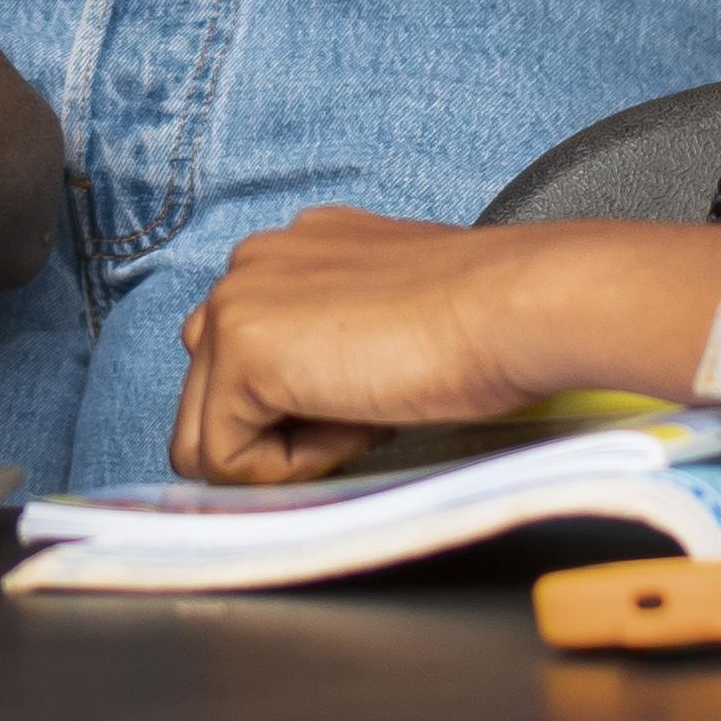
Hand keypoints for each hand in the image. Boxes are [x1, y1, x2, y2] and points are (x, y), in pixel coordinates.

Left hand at [172, 209, 720, 484]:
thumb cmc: (483, 324)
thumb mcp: (388, 325)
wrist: (514, 309)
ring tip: (364, 411)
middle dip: (280, 430)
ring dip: (283, 449)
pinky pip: (227, 458)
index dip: (303, 408)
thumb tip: (300, 408)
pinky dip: (291, 467)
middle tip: (370, 408)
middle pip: (210, 397)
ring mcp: (236, 301)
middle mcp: (251, 264)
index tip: (370, 397)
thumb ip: (332, 346)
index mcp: (292, 253)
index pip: (245, 360)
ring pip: (206, 434)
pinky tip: (357, 418)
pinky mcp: (240, 350)